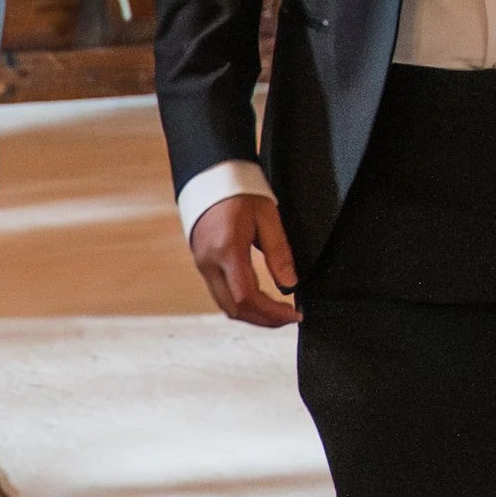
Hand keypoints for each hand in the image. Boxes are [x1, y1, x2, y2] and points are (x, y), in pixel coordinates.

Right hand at [190, 189, 297, 325]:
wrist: (210, 176)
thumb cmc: (240, 192)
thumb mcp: (268, 218)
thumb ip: (279, 253)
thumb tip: (291, 285)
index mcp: (227, 250)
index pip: (247, 297)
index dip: (272, 313)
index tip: (294, 314)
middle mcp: (209, 262)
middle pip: (234, 309)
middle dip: (263, 320)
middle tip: (288, 318)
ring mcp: (202, 264)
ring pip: (225, 305)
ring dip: (252, 315)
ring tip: (277, 313)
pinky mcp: (202, 263)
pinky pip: (221, 293)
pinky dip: (241, 304)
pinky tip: (259, 301)